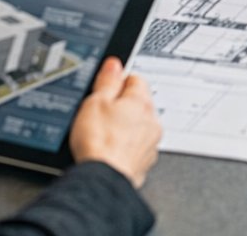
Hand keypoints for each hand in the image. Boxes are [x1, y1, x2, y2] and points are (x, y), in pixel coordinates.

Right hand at [68, 58, 160, 187]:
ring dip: (123, 128)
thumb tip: (114, 65)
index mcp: (141, 102)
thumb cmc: (99, 143)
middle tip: (99, 113)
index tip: (103, 89)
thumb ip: (107, 81)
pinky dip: (124, 148)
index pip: (134, 78)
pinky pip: (135, 148)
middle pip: (137, 103)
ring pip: (137, 127)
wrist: (102, 181)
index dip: (115, 82)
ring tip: (102, 135)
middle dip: (119, 106)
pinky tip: (108, 151)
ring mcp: (149, 144)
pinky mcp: (143, 164)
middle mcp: (151, 122)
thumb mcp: (95, 102)